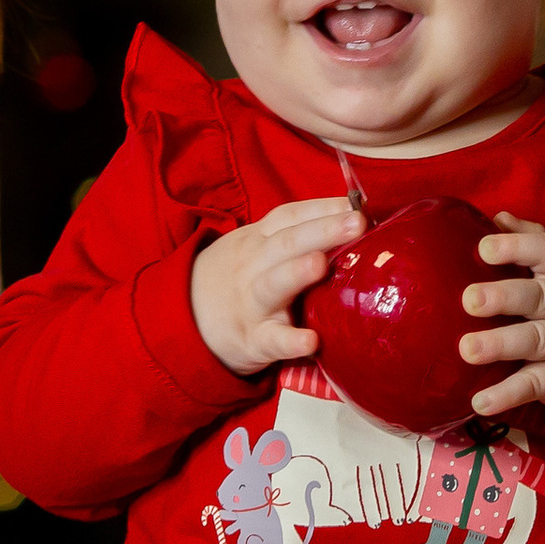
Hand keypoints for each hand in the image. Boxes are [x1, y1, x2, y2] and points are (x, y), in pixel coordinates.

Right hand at [190, 197, 363, 377]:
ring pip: (273, 284)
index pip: (290, 216)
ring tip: (321, 264)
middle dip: (323, 230)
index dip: (322, 207)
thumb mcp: (256, 247)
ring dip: (297, 272)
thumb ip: (295, 234)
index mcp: (260, 240)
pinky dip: (291, 341)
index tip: (355, 202)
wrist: (187, 318)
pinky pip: (273, 340)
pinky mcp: (254, 340)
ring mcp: (252, 303)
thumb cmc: (239, 277)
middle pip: (287, 243)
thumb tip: (352, 216)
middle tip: (357, 222)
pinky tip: (311, 341)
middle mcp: (255, 265)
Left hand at [459, 214, 544, 434]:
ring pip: (537, 342)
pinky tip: (479, 400)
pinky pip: (536, 386)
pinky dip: (508, 395)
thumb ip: (534, 241)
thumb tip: (497, 217)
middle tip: (469, 299)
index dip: (518, 247)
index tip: (485, 247)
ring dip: (501, 345)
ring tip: (467, 349)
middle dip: (505, 297)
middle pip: (542, 298)